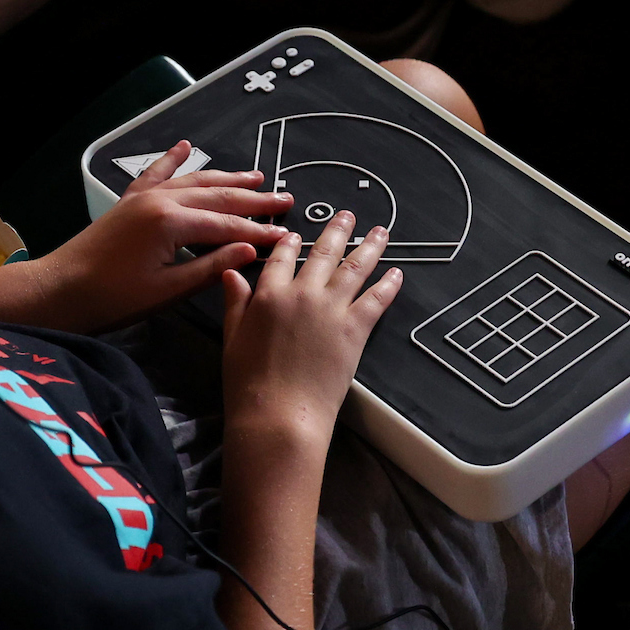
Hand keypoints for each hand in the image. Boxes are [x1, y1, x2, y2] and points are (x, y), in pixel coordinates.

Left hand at [40, 142, 291, 330]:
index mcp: (173, 223)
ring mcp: (144, 196)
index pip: (228, 225)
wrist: (62, 288)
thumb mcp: (168, 289)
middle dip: (253, 199)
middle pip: (217, 196)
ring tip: (256, 176)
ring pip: (194, 180)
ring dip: (226, 178)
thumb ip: (210, 267)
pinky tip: (186, 146)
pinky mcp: (129, 200)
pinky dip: (173, 159)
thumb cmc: (114, 297)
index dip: (260, 232)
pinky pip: (156, 172)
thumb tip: (251, 250)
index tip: (287, 235)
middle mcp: (161, 199)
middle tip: (284, 199)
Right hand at [220, 208, 402, 444]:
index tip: (297, 233)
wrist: (280, 414)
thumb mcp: (232, 339)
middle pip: (324, 253)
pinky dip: (388, 284)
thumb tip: (232, 273)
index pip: (282, 257)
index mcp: (269, 295)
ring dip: (370, 246)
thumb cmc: (249, 384)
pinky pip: (376, 299)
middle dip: (337, 230)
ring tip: (381, 231)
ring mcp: (331, 309)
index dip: (290, 242)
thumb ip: (235, 303)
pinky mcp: (355, 329)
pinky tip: (397, 273)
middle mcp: (303, 294)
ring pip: (355, 268)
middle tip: (348, 215)